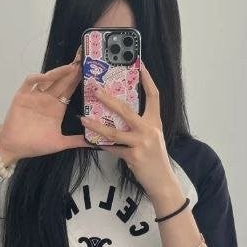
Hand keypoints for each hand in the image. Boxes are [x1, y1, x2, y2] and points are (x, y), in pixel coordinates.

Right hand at [0, 46, 92, 163]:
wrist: (13, 148)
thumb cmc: (34, 145)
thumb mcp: (59, 143)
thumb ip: (75, 141)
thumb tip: (94, 144)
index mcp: (57, 108)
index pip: (70, 89)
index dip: (79, 79)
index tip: (90, 70)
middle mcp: (47, 99)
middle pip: (62, 81)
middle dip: (72, 71)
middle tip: (83, 59)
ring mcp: (35, 96)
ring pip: (48, 79)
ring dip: (59, 72)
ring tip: (71, 67)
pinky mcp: (22, 96)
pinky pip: (30, 83)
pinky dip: (37, 78)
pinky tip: (46, 76)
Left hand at [81, 60, 176, 195]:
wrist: (162, 181)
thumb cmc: (155, 159)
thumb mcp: (153, 137)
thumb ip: (141, 126)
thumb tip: (123, 115)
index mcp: (155, 122)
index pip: (154, 96)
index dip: (147, 79)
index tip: (140, 65)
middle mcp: (149, 129)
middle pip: (127, 110)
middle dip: (109, 99)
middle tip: (96, 90)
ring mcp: (142, 143)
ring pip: (114, 131)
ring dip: (96, 125)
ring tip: (83, 118)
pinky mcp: (134, 156)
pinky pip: (113, 149)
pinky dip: (102, 146)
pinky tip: (92, 142)